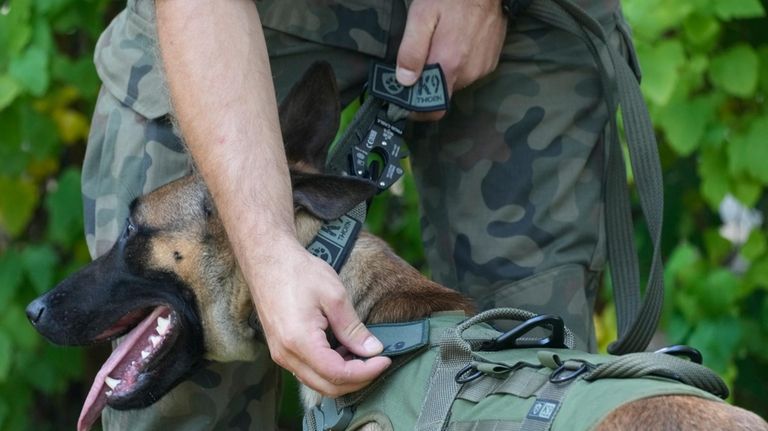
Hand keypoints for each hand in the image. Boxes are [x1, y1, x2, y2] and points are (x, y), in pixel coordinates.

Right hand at [250, 239, 390, 396]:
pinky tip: (343, 350)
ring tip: (362, 354)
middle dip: (358, 379)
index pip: (338, 374)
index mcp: (299, 341)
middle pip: (327, 387)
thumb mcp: (334, 296)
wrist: (267, 260)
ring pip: (317, 382)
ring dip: (343, 375)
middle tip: (378, 362)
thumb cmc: (299, 272)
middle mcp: (286, 354)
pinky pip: (307, 371)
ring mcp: (281, 354)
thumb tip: (373, 350)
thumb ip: (353, 328)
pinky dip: (328, 369)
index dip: (366, 372)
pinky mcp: (281, 350)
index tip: (385, 360)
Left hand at [396, 0, 507, 120]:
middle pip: (442, 93)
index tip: (405, 100)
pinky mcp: (491, 62)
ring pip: (455, 82)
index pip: (433, 108)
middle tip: (419, 61)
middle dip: (428, 83)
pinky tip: (456, 43)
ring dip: (444, 71)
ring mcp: (482, 68)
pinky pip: (469, 72)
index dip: (417, 110)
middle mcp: (468, 73)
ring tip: (439, 47)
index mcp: (449, 64)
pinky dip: (459, 64)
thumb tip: (404, 80)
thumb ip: (412, 50)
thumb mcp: (422, 16)